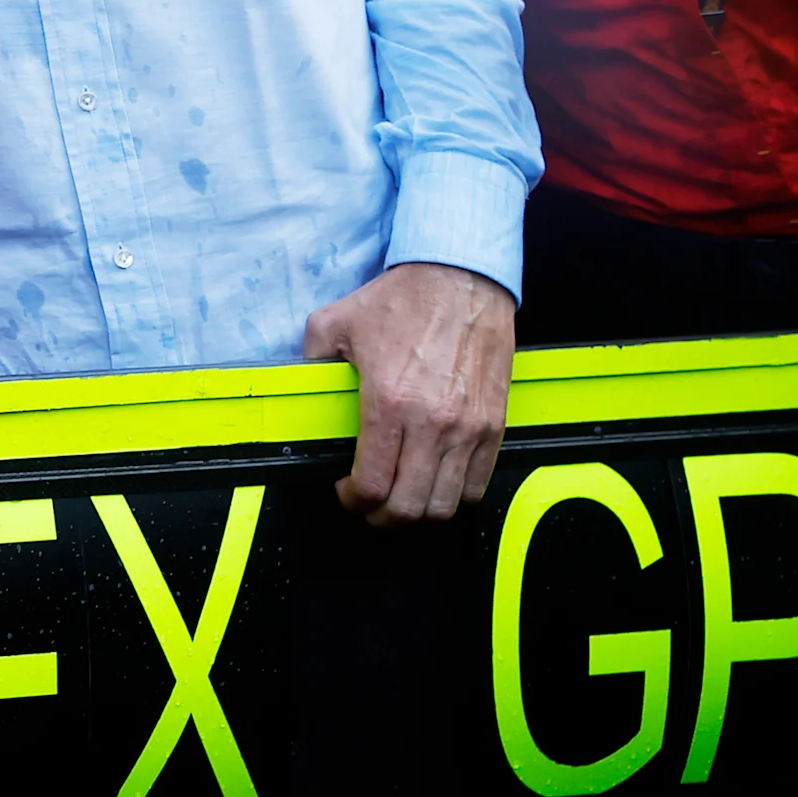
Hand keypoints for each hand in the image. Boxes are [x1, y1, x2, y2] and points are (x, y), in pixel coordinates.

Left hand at [304, 260, 514, 524]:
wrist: (460, 278)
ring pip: (446, 504)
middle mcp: (432, 422)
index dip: (353, 501)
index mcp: (389, 403)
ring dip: (419, 512)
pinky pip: (478, 484)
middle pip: (409, 507)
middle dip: (382, 518)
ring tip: (402, 498)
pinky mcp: (494, 424)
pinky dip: (456, 495)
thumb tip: (303, 388)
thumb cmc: (403, 299)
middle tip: (370, 506)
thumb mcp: (334, 323)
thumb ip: (311, 362)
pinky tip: (436, 481)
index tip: (346, 492)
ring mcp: (468, 427)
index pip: (372, 485)